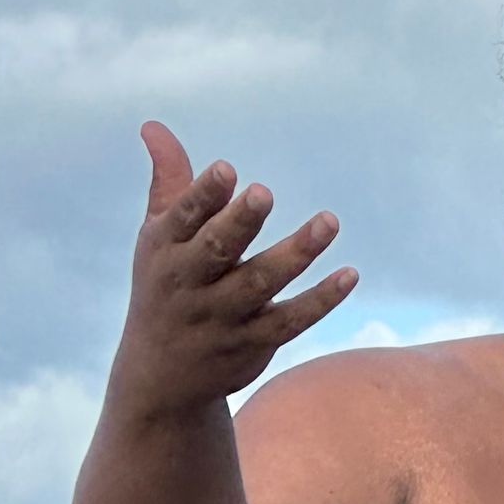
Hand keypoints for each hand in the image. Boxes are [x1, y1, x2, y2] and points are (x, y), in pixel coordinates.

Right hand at [115, 121, 358, 420]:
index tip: (226, 170)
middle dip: (239, 223)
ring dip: (295, 254)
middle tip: (265, 193)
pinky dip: (320, 300)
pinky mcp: (252, 344)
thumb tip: (154, 125)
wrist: (160, 379)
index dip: (203, 196)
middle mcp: (191, 285)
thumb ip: (170, 183)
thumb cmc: (165, 288)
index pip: (183, 220)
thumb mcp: (158, 238)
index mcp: (165, 251)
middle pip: (218, 251)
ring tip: (329, 221)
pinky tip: (349, 274)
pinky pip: (290, 321)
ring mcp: (222, 318)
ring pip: (260, 285)